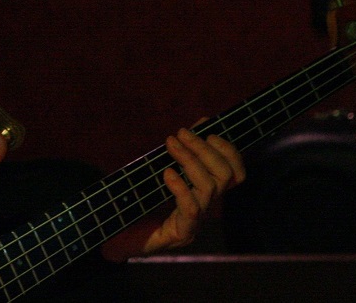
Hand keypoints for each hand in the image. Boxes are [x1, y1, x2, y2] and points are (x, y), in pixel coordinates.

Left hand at [141, 126, 244, 253]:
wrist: (118, 234)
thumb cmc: (140, 200)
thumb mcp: (163, 168)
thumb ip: (184, 148)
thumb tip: (202, 121)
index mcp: (206, 193)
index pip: (237, 174)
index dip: (229, 150)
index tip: (208, 131)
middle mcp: (206, 208)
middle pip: (225, 176)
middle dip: (204, 149)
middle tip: (181, 133)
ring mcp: (195, 223)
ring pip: (210, 189)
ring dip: (190, 160)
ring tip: (171, 145)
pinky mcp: (180, 234)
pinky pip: (191, 210)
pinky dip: (181, 187)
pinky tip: (167, 173)